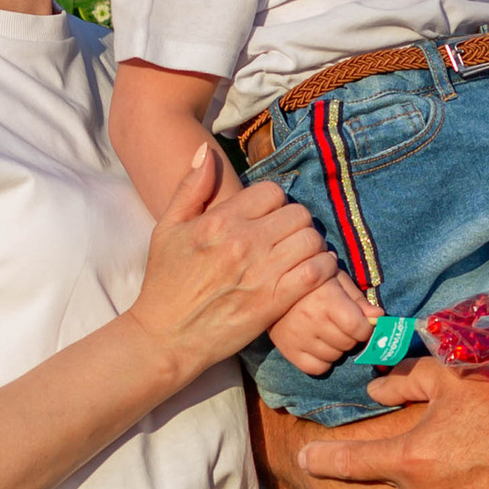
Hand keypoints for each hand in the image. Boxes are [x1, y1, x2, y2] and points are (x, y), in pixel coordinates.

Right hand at [129, 139, 333, 386]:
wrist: (167, 336)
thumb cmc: (165, 283)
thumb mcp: (167, 229)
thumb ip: (190, 187)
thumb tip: (207, 152)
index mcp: (219, 220)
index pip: (272, 192)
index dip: (275, 203)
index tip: (270, 217)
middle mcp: (243, 242)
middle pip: (297, 214)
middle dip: (297, 222)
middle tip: (289, 236)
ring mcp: (261, 272)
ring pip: (311, 239)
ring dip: (312, 244)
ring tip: (302, 252)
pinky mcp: (274, 301)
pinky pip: (317, 272)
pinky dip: (323, 267)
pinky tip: (314, 271)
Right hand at [269, 270, 374, 378]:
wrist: (275, 287)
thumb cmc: (313, 283)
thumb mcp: (337, 280)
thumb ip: (359, 300)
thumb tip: (379, 318)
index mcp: (327, 300)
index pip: (359, 328)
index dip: (366, 327)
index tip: (361, 322)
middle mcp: (312, 320)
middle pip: (349, 343)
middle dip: (351, 336)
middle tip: (340, 324)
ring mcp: (298, 338)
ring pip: (335, 357)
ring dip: (337, 348)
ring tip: (327, 332)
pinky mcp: (288, 351)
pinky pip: (317, 368)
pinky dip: (323, 361)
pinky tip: (318, 345)